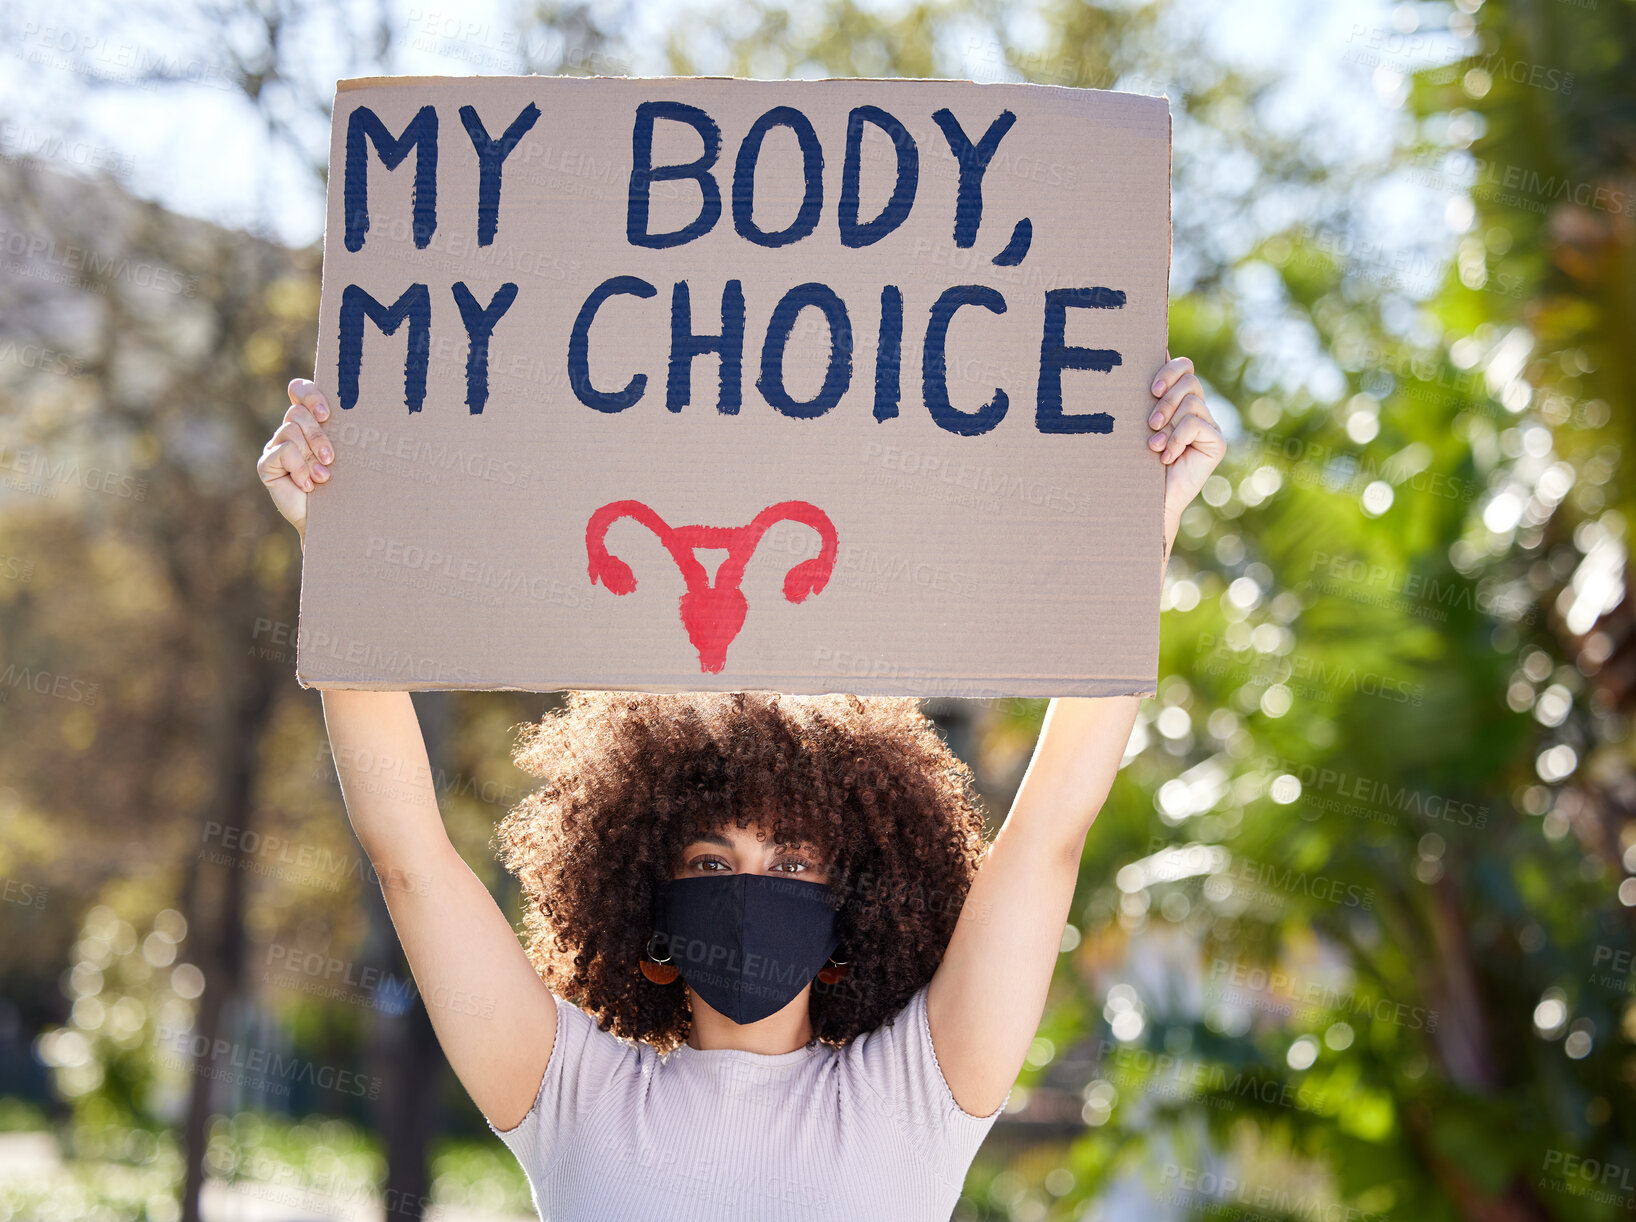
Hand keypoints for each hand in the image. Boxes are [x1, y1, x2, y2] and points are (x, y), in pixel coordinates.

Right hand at [256, 378, 334, 543]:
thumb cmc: (345, 485)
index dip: (310, 395)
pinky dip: (299, 469)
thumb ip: (347, 433)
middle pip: (297, 412)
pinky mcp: (266, 464)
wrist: (331, 520)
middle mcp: (290, 430)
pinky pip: (282, 453)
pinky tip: (308, 485)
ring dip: (310, 456)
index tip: (327, 414)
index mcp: (310, 421)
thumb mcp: (348, 456)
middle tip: (330, 458)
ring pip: (290, 431)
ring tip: (323, 477)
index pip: (300, 390)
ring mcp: (276, 446)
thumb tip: (369, 410)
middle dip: (317, 435)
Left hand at [1147, 354, 1225, 547]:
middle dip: (1166, 398)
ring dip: (1169, 421)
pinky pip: (1197, 425)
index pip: (1184, 367)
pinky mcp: (1216, 443)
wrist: (1147, 499)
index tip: (1151, 388)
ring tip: (1153, 444)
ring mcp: (1209, 426)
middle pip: (1190, 380)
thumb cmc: (1135, 460)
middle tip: (1150, 422)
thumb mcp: (1137, 422)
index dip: (1170, 369)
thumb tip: (1149, 350)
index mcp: (1178, 400)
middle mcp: (1197, 410)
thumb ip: (1146, 394)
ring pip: (1192, 401)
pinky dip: (1177, 439)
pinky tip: (1166, 457)